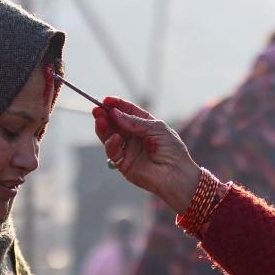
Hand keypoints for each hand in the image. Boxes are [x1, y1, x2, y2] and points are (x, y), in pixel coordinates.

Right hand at [93, 97, 202, 213]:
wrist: (176, 175)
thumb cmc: (172, 150)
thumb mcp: (156, 128)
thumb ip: (135, 122)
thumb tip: (114, 113)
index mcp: (145, 125)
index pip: (128, 112)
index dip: (117, 105)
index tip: (106, 100)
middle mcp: (135, 136)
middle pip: (116, 123)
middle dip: (106, 116)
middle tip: (97, 110)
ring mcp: (128, 150)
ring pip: (110, 136)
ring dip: (104, 128)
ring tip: (99, 119)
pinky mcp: (123, 164)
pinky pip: (113, 152)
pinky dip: (111, 144)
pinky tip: (114, 138)